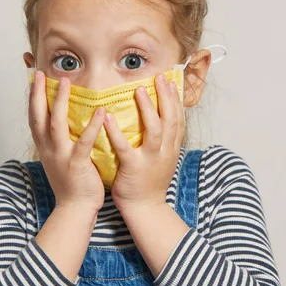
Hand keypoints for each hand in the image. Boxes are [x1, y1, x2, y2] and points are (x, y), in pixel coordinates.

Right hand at [29, 70, 105, 210]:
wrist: (75, 208)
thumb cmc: (71, 182)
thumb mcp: (58, 158)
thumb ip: (58, 139)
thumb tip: (62, 120)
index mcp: (44, 146)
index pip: (33, 117)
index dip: (31, 97)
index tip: (33, 78)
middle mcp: (48, 149)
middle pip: (38, 115)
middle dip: (38, 93)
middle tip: (40, 73)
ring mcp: (60, 156)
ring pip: (56, 124)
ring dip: (59, 102)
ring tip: (66, 82)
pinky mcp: (76, 164)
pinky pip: (83, 142)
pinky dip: (91, 125)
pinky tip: (100, 111)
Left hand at [104, 73, 183, 211]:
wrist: (145, 208)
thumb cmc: (149, 182)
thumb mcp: (162, 159)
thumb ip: (162, 140)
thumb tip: (158, 119)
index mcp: (172, 148)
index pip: (178, 119)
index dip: (175, 99)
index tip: (171, 81)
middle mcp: (165, 151)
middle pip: (171, 119)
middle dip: (166, 97)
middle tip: (160, 77)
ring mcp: (151, 159)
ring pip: (155, 130)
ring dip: (148, 109)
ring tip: (139, 90)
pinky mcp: (134, 168)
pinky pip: (125, 147)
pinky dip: (116, 131)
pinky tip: (108, 117)